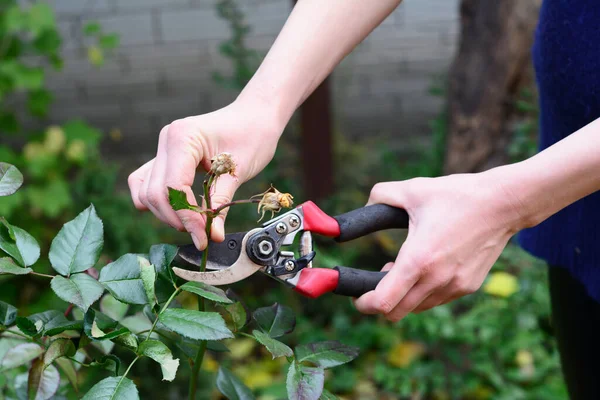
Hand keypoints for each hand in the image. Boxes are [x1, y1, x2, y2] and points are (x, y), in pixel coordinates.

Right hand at [127, 99, 282, 249]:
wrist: (255, 115)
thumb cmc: (253, 135)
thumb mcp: (239, 171)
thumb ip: (220, 204)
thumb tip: (211, 235)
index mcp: (183, 137)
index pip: (174, 187)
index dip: (187, 217)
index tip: (203, 237)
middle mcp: (166, 140)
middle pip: (155, 192)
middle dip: (176, 218)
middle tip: (202, 234)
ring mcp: (163, 147)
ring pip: (146, 191)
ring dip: (167, 213)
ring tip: (194, 223)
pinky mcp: (166, 156)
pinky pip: (148, 182)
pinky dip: (158, 201)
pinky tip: (177, 212)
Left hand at [353, 170, 524, 321]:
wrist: (503, 203)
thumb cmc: (458, 195)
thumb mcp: (413, 189)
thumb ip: (380, 196)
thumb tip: (364, 206)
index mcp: (418, 259)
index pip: (383, 302)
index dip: (364, 304)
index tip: (357, 296)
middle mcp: (437, 280)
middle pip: (396, 313)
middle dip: (380, 302)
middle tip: (376, 279)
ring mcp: (454, 287)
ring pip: (416, 308)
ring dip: (402, 296)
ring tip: (402, 268)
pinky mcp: (468, 287)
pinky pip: (435, 300)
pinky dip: (422, 292)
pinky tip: (425, 268)